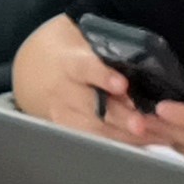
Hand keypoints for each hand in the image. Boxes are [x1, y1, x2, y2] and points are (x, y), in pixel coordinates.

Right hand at [11, 17, 151, 143]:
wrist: (31, 71)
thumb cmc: (65, 51)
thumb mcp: (79, 39)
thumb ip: (105, 53)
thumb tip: (139, 64)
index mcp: (67, 63)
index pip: (84, 68)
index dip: (102, 77)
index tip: (122, 85)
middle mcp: (62, 92)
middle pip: (91, 108)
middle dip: (117, 118)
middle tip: (140, 124)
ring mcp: (62, 115)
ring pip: (93, 130)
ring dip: (122, 136)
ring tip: (152, 137)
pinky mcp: (66, 130)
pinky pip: (93, 140)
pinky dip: (119, 143)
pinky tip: (142, 144)